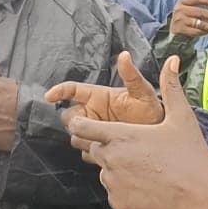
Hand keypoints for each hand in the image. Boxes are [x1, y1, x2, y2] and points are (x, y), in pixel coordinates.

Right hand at [45, 51, 163, 143]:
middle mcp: (92, 112)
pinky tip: (110, 151)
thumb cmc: (151, 110)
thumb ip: (131, 75)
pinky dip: (93, 153)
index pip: (72, 90)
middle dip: (76, 123)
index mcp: (98, 96)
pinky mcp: (96, 147)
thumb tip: (125, 55)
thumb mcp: (142, 92)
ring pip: (74, 136)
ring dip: (85, 140)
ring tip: (107, 140)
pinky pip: (84, 152)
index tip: (49, 96)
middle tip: (94, 128)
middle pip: (68, 117)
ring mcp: (93, 130)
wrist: (158, 136)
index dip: (59, 91)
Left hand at [63, 56, 207, 208]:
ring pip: (105, 173)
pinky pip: (114, 193)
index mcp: (120, 135)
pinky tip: (148, 187)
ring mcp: (113, 183)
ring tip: (146, 169)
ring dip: (117, 169)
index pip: (82, 128)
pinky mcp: (118, 204)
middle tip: (133, 150)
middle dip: (106, 148)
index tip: (88, 125)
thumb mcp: (182, 117)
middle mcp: (110, 159)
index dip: (81, 125)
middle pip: (93, 150)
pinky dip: (125, 190)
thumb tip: (173, 60)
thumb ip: (171, 87)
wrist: (201, 196)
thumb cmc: (191, 155)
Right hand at [169, 0, 207, 37]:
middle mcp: (180, 10)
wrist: (173, 29)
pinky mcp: (181, 30)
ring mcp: (180, 20)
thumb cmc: (184, 15)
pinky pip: (196, 31)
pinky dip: (206, 32)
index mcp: (183, 1)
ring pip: (200, 23)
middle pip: (200, 12)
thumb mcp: (187, 4)